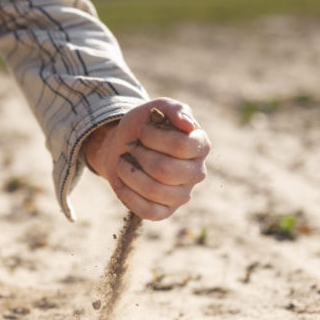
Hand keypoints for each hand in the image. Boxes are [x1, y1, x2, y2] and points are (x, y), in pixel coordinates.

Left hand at [85, 98, 210, 219]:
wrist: (123, 146)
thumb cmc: (143, 127)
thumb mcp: (156, 108)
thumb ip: (174, 109)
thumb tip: (188, 124)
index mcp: (200, 146)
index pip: (180, 146)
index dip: (153, 137)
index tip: (142, 130)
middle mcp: (196, 172)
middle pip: (165, 170)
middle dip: (139, 155)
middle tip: (132, 147)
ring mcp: (182, 195)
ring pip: (154, 191)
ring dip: (129, 174)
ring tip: (122, 162)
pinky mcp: (165, 211)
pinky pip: (148, 212)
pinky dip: (128, 195)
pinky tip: (119, 182)